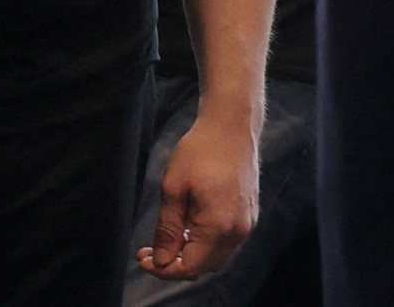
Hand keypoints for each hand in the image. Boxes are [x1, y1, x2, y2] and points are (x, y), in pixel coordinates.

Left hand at [136, 113, 259, 280]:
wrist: (232, 124)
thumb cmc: (201, 151)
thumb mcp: (173, 189)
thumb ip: (168, 230)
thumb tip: (161, 261)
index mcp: (218, 226)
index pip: (189, 268)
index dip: (162, 268)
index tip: (143, 256)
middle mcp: (238, 230)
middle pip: (204, 267)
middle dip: (176, 263)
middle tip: (151, 248)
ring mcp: (247, 222)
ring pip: (216, 257)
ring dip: (192, 253)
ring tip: (171, 234)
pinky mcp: (250, 213)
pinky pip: (227, 242)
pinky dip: (207, 242)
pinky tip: (191, 223)